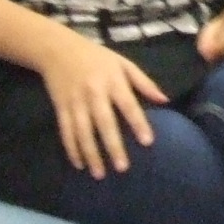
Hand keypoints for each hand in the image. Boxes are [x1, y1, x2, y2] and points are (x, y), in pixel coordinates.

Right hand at [38, 27, 167, 177]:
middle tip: (122, 168)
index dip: (138, 123)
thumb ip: (144, 82)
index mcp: (113, 81)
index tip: (147, 142)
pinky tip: (79, 164)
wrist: (58, 50)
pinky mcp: (61, 108)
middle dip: (113, 146)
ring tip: (99, 174)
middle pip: (104, 123)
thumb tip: (165, 100)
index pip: (128, 105)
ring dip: (90, 154)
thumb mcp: (123, 63)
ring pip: (82, 132)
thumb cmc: (97, 58)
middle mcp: (94, 93)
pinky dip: (72, 149)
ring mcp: (75, 102)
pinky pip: (66, 131)